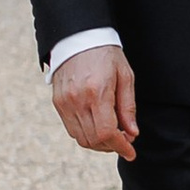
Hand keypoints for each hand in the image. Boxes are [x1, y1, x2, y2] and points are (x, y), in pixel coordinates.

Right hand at [52, 43, 137, 160]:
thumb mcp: (125, 77)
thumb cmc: (106, 54)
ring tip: (112, 134)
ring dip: (98, 143)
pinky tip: (98, 127)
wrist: (79, 37)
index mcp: (97, 93)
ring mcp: (64, 103)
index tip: (131, 152)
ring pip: (81, 138)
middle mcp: (77, 100)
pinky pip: (71, 129)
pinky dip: (86, 134)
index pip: (107, 133)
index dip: (121, 147)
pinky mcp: (58, 102)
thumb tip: (132, 133)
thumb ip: (128, 107)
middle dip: (112, 146)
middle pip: (94, 140)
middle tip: (125, 140)